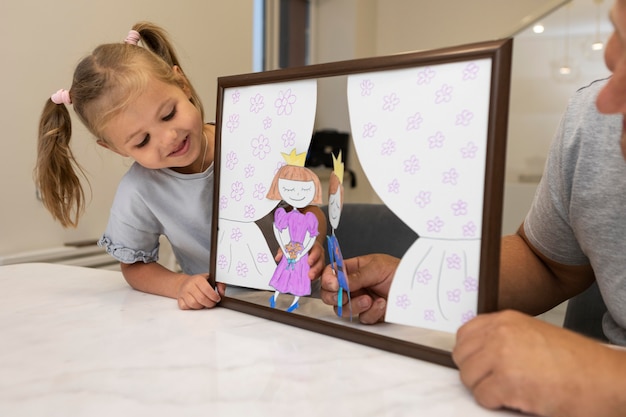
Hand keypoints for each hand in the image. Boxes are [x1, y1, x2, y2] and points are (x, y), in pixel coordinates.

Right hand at [176, 273, 221, 309]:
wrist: (184, 283)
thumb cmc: (199, 282)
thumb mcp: (210, 279)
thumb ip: (219, 284)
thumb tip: (221, 292)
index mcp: (198, 279)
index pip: (207, 289)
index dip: (214, 296)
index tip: (217, 298)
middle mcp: (189, 285)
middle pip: (201, 299)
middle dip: (210, 303)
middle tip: (213, 303)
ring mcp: (183, 293)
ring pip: (193, 304)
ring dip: (201, 306)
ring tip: (204, 303)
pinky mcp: (179, 300)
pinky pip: (186, 307)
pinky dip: (192, 308)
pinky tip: (196, 304)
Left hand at [274, 241, 324, 280]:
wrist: (305, 245)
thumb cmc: (299, 245)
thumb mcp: (290, 244)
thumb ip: (284, 250)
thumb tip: (278, 257)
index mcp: (313, 246)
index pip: (316, 250)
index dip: (314, 256)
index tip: (309, 262)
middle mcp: (318, 254)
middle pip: (320, 261)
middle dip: (315, 268)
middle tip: (310, 274)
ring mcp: (318, 261)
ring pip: (320, 268)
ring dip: (315, 274)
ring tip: (309, 278)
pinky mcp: (318, 268)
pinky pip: (318, 273)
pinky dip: (314, 277)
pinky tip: (309, 280)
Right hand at [320, 253, 398, 323]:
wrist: (416, 288)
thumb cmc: (398, 271)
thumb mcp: (376, 267)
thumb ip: (356, 275)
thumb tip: (339, 281)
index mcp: (352, 269)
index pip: (331, 274)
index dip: (328, 280)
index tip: (334, 284)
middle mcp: (353, 286)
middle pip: (330, 294)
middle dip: (335, 297)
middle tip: (344, 295)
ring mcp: (360, 300)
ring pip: (343, 310)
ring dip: (355, 305)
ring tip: (369, 299)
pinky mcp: (370, 314)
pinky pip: (362, 318)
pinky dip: (372, 312)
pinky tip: (381, 304)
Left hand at [453, 309, 625, 416]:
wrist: (605, 379)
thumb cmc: (576, 363)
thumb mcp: (534, 335)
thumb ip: (504, 338)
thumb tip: (479, 353)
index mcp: (506, 320)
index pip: (464, 334)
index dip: (470, 354)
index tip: (480, 365)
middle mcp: (500, 333)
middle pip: (462, 356)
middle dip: (476, 373)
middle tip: (497, 382)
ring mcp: (501, 355)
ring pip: (468, 377)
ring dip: (485, 389)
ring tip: (512, 390)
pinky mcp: (505, 380)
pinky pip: (482, 396)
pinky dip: (496, 403)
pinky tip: (518, 399)